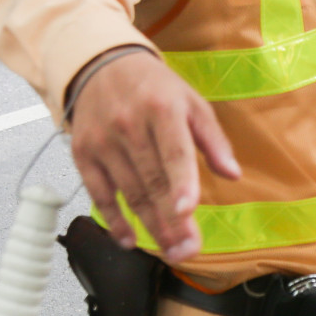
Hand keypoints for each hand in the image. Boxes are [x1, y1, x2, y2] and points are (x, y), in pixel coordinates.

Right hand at [70, 51, 240, 262]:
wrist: (100, 64)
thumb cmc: (152, 87)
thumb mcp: (190, 101)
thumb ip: (213, 139)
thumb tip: (232, 173)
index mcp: (162, 108)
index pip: (174, 152)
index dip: (181, 183)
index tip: (187, 211)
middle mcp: (129, 125)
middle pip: (153, 181)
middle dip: (172, 221)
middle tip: (187, 250)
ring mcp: (103, 141)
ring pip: (130, 192)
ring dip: (150, 227)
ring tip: (170, 250)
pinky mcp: (83, 154)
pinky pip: (99, 194)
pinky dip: (114, 220)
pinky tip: (130, 239)